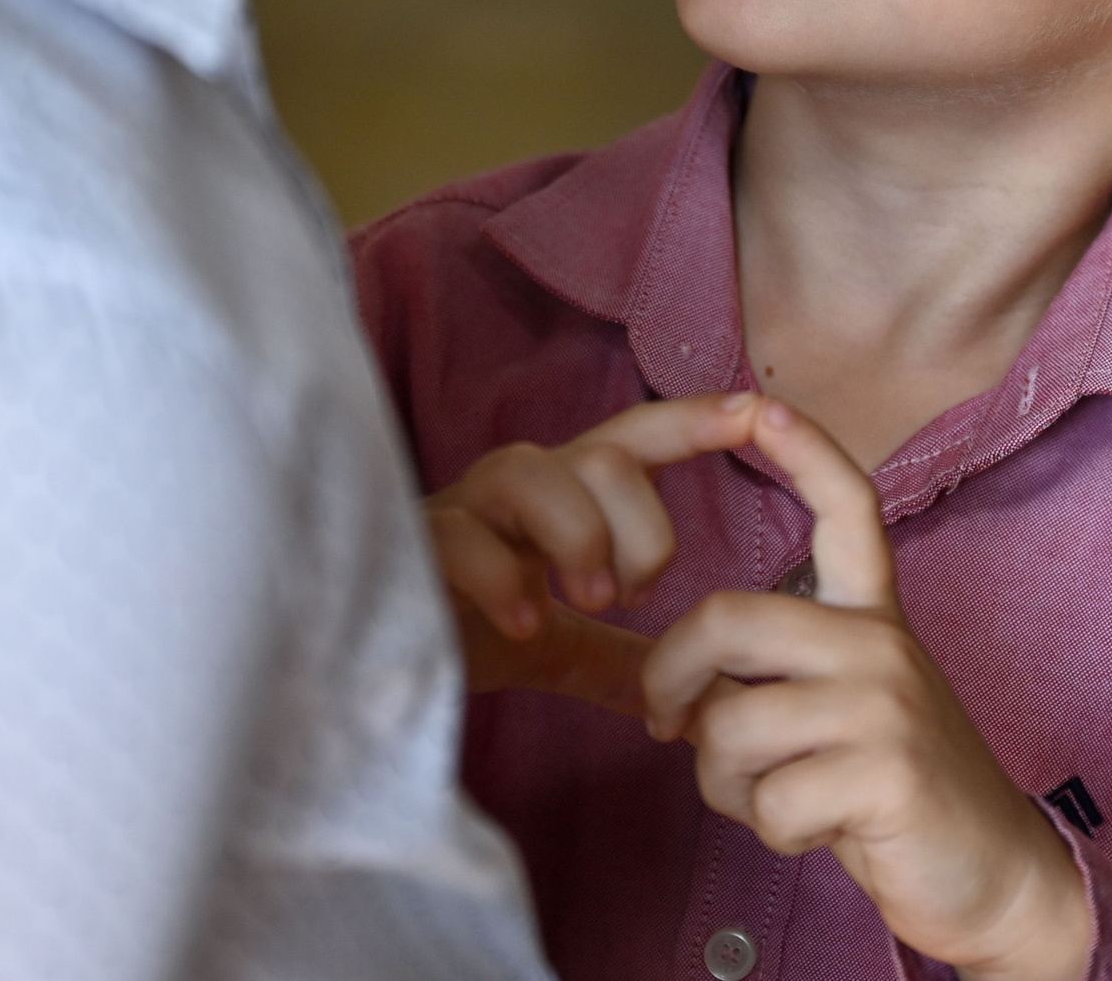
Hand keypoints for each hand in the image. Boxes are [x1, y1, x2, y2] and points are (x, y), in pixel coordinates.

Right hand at [427, 393, 760, 716]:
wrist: (355, 664)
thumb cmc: (455, 633)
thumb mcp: (555, 646)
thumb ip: (621, 662)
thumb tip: (700, 702)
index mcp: (555, 499)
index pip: (633, 441)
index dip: (692, 421)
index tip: (755, 409)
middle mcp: (510, 488)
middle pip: (602, 456)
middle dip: (639, 526)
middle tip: (629, 598)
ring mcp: (456, 510)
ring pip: (531, 471)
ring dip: (579, 535)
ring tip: (592, 602)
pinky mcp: (408, 548)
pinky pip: (461, 535)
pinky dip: (504, 576)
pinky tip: (523, 625)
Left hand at [643, 400, 1092, 980]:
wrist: (991, 873)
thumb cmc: (892, 791)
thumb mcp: (844, 711)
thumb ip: (779, 677)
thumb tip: (681, 686)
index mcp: (873, 616)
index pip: (846, 510)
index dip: (804, 452)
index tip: (764, 404)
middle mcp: (881, 643)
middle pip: (725, 618)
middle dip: (668, 678)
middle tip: (666, 724)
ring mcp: (886, 704)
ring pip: (731, 725)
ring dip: (722, 783)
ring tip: (770, 796)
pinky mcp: (888, 772)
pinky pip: (769, 798)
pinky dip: (771, 831)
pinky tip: (817, 831)